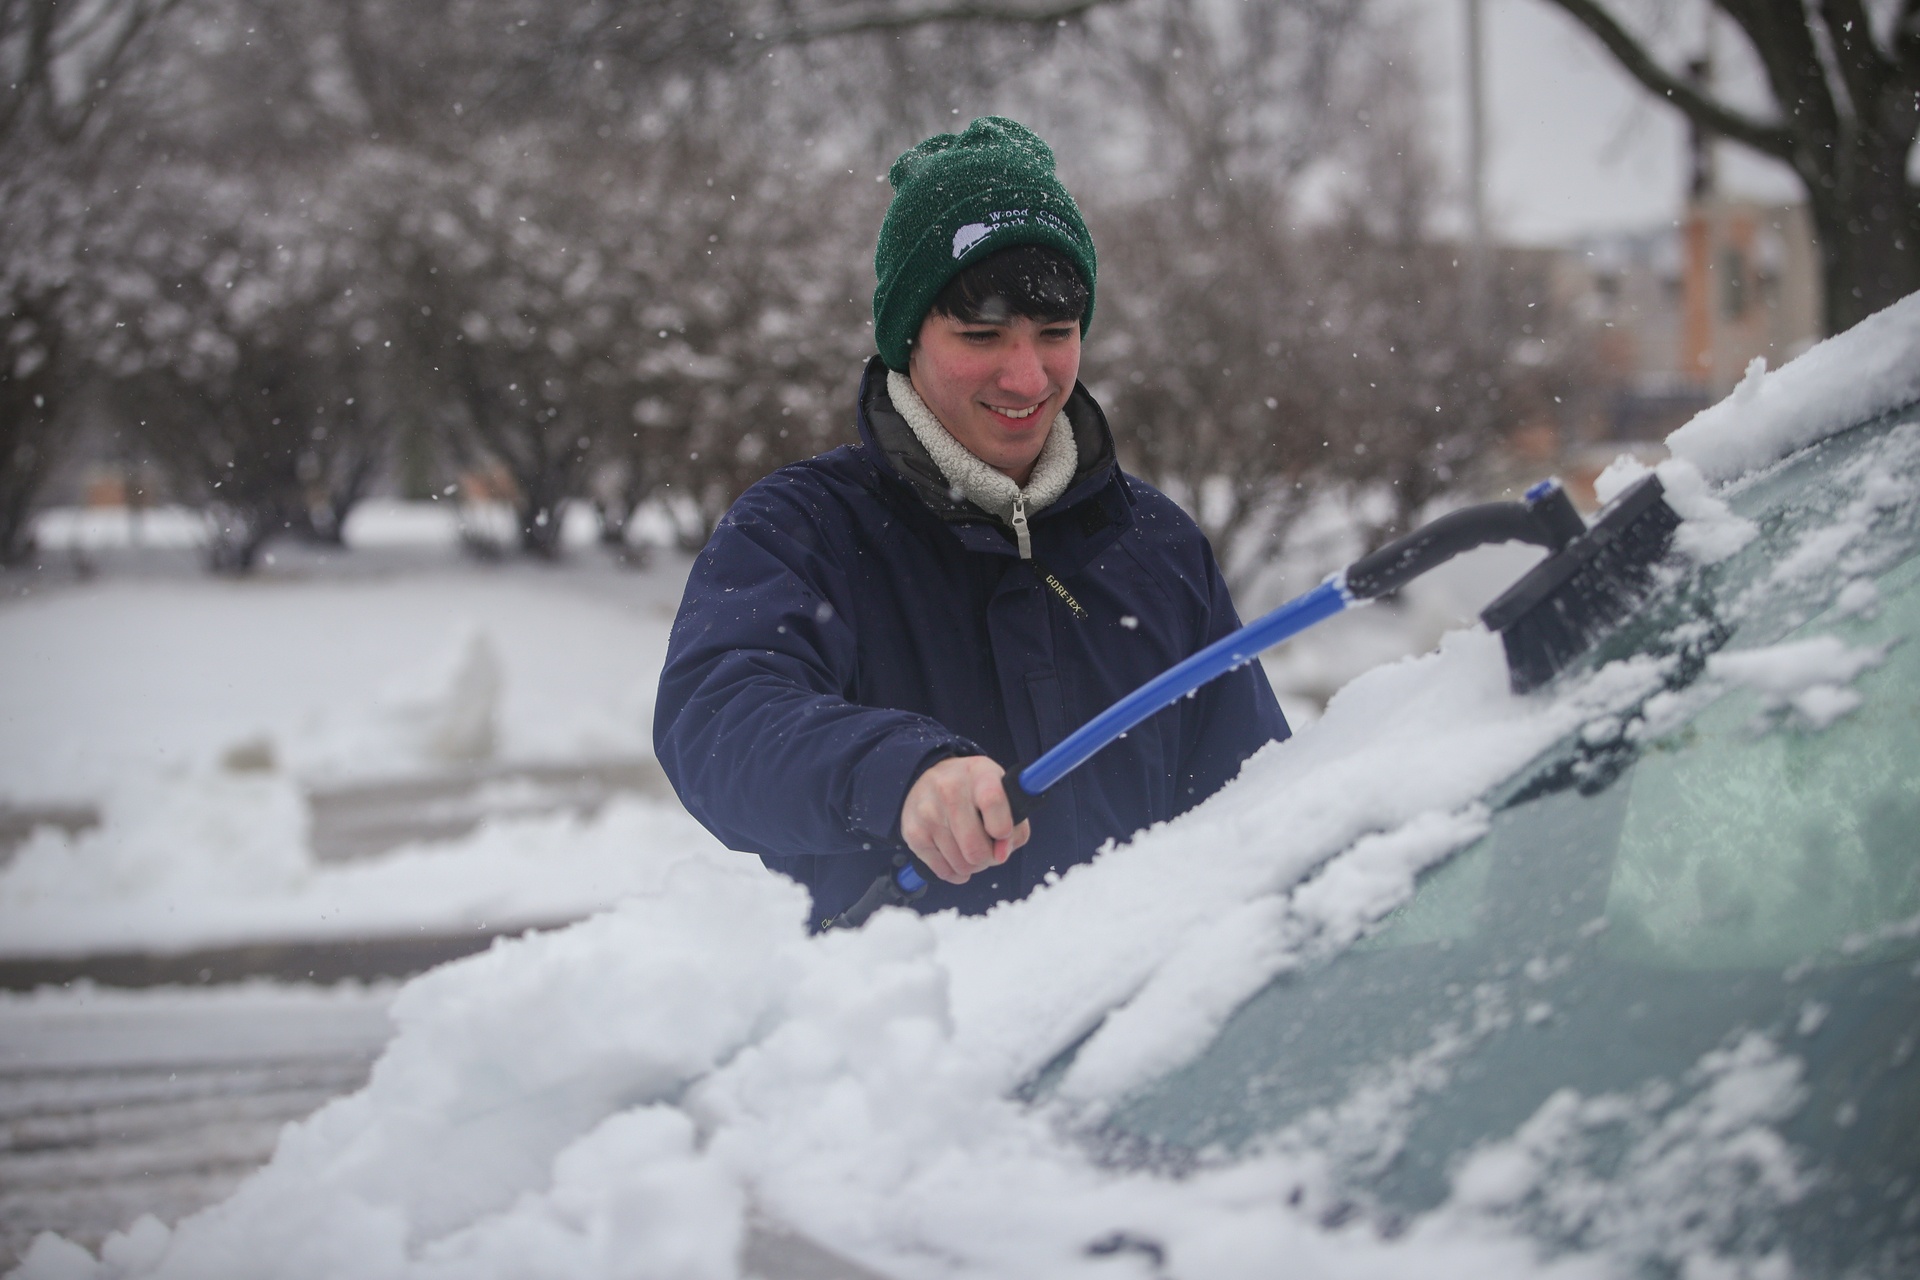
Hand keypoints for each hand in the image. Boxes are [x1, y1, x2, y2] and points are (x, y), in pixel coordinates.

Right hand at [899, 756, 1030, 884]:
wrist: (930, 779)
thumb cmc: (976, 791)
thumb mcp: (1004, 794)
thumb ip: (1015, 827)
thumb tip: (1001, 854)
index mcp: (979, 774)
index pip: (993, 802)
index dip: (1003, 829)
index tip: (1003, 834)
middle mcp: (949, 790)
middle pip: (976, 848)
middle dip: (989, 858)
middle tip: (989, 849)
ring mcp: (928, 813)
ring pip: (961, 864)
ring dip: (972, 866)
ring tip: (971, 848)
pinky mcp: (913, 833)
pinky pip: (944, 871)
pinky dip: (955, 872)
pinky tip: (956, 856)